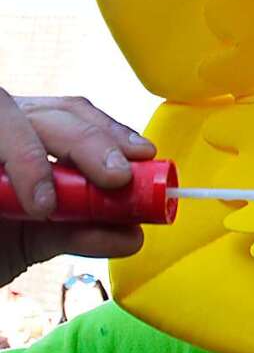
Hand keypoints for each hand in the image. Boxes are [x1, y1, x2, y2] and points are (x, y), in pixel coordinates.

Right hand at [0, 90, 154, 286]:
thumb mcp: (35, 240)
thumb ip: (82, 232)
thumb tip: (133, 235)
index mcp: (29, 136)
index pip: (75, 113)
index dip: (110, 130)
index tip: (141, 155)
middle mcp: (4, 127)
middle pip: (51, 113)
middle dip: (88, 141)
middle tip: (115, 178)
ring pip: (6, 112)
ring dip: (31, 156)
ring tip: (44, 206)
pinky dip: (13, 163)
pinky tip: (25, 203)